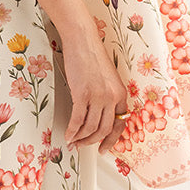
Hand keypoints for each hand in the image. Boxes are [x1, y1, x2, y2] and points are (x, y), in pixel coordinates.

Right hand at [60, 21, 128, 153]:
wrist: (82, 41)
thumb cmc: (92, 56)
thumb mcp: (107, 78)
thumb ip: (107, 96)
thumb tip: (98, 115)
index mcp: (121, 93)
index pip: (120, 124)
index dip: (111, 140)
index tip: (104, 148)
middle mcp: (112, 97)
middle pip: (104, 129)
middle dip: (92, 141)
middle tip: (83, 145)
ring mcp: (98, 96)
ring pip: (91, 127)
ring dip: (81, 138)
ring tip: (73, 140)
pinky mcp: (83, 94)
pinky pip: (78, 120)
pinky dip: (72, 130)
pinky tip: (68, 133)